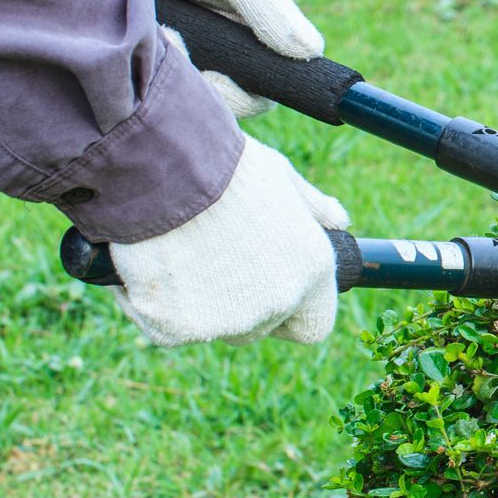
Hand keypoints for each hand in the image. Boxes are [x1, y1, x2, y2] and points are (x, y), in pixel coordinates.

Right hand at [108, 136, 347, 346]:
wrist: (167, 169)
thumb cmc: (229, 168)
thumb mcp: (284, 178)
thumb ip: (316, 208)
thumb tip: (341, 221)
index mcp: (311, 272)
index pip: (314, 326)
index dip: (295, 312)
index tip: (273, 289)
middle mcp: (275, 304)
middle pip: (258, 326)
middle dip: (242, 303)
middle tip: (217, 258)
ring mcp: (224, 321)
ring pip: (214, 327)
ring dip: (202, 304)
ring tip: (185, 254)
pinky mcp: (174, 329)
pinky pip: (168, 327)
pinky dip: (159, 305)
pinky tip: (156, 264)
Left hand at [135, 0, 320, 118]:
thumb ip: (273, 13)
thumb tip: (312, 52)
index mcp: (256, 35)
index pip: (258, 93)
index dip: (239, 96)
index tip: (215, 77)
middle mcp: (224, 47)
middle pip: (216, 96)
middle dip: (195, 77)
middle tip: (175, 41)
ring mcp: (188, 45)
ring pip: (182, 85)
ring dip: (170, 64)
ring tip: (160, 28)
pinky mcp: (153, 40)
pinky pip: (150, 68)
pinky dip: (148, 53)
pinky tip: (144, 26)